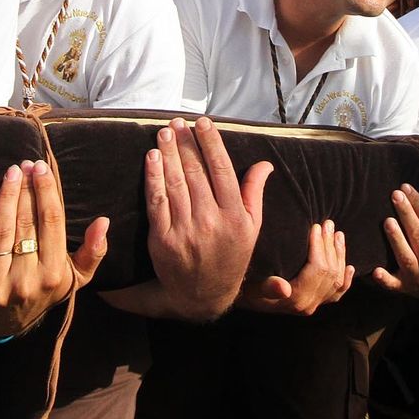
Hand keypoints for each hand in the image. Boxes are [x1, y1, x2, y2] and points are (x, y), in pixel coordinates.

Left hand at [0, 159, 108, 338]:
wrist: (3, 326)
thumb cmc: (43, 292)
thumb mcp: (74, 278)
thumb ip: (93, 252)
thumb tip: (103, 222)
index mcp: (54, 274)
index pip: (51, 223)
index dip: (46, 192)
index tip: (42, 168)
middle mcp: (27, 281)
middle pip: (26, 223)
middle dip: (25, 189)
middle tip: (25, 164)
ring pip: (2, 231)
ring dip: (6, 196)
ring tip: (10, 173)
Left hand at [145, 117, 272, 320]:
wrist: (203, 295)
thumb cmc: (231, 256)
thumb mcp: (252, 227)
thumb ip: (255, 193)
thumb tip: (265, 163)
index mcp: (235, 216)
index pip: (222, 170)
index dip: (211, 143)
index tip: (203, 123)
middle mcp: (211, 222)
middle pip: (196, 172)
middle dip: (186, 143)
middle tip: (179, 123)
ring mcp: (185, 231)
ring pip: (175, 183)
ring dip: (168, 153)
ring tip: (165, 132)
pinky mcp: (162, 239)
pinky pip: (157, 202)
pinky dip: (153, 177)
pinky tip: (152, 158)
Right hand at [240, 220, 353, 315]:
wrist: (245, 300)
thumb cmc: (246, 289)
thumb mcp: (252, 287)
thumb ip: (268, 287)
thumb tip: (283, 288)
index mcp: (296, 299)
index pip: (317, 269)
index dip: (319, 246)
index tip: (316, 226)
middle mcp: (308, 305)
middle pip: (329, 272)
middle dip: (330, 246)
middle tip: (328, 223)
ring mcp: (314, 305)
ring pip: (336, 280)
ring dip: (339, 255)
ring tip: (338, 234)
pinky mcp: (315, 303)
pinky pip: (337, 293)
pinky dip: (346, 279)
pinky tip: (350, 267)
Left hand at [372, 186, 418, 298]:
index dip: (418, 203)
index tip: (405, 187)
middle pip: (418, 235)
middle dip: (407, 215)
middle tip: (395, 195)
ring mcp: (417, 276)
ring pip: (407, 257)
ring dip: (397, 240)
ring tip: (388, 221)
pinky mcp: (404, 287)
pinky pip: (394, 284)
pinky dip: (385, 279)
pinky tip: (376, 270)